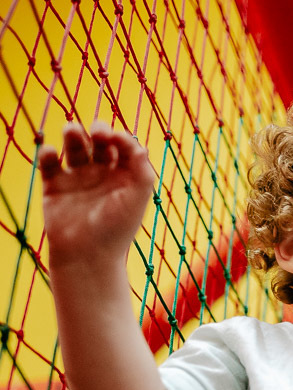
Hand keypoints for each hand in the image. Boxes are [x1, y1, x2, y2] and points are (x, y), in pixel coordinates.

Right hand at [39, 121, 154, 267]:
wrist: (87, 255)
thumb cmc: (117, 228)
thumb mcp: (137, 198)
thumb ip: (143, 171)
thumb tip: (140, 145)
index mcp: (126, 176)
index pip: (125, 147)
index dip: (121, 137)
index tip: (117, 138)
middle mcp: (103, 174)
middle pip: (100, 142)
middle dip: (99, 131)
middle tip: (97, 132)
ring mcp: (78, 178)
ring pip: (75, 147)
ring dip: (73, 135)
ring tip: (71, 130)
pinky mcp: (55, 186)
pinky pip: (50, 163)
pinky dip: (47, 153)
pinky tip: (50, 153)